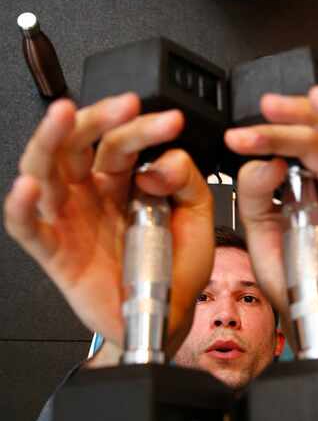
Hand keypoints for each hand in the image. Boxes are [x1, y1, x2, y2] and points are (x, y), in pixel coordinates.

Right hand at [3, 94, 213, 353]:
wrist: (167, 316)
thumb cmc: (175, 267)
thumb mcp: (196, 216)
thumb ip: (186, 180)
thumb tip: (158, 163)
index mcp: (120, 182)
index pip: (121, 141)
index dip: (143, 127)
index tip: (171, 122)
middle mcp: (90, 194)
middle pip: (77, 144)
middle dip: (96, 117)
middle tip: (124, 104)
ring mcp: (69, 220)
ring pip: (43, 170)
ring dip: (49, 139)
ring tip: (64, 116)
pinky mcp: (55, 252)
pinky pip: (26, 227)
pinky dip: (19, 207)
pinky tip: (28, 187)